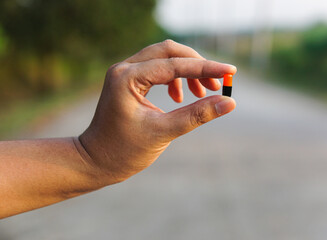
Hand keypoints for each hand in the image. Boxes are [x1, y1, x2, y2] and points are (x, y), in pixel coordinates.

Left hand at [78, 40, 236, 182]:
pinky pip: (157, 69)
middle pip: (169, 51)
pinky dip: (175, 78)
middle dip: (197, 65)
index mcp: (127, 78)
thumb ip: (197, 114)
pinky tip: (180, 97)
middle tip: (217, 84)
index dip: (205, 68)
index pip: (174, 65)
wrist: (96, 160)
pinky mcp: (128, 80)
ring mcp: (124, 72)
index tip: (230, 72)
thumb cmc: (124, 151)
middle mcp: (124, 68)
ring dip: (187, 71)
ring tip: (201, 92)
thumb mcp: (164, 132)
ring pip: (164, 58)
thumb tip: (229, 102)